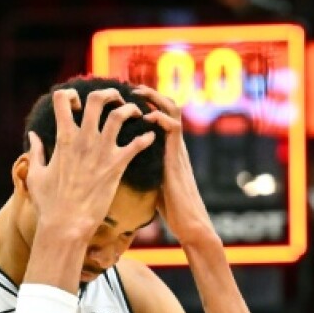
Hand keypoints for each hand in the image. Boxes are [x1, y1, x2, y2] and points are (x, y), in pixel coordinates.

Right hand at [25, 88, 156, 238]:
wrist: (66, 225)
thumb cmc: (49, 204)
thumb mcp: (36, 175)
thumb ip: (35, 152)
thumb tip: (32, 135)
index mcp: (63, 138)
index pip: (62, 99)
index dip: (71, 95)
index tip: (77, 105)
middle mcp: (83, 140)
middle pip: (97, 99)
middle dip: (108, 93)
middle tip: (115, 99)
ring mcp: (101, 152)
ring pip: (120, 115)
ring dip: (130, 109)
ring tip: (134, 113)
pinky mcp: (116, 166)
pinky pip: (137, 145)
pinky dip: (146, 138)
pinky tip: (150, 138)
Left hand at [133, 84, 215, 246]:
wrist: (190, 224)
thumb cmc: (172, 210)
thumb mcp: (152, 183)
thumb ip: (144, 170)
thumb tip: (123, 166)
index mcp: (168, 150)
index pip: (161, 116)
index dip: (147, 103)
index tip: (128, 97)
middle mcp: (175, 146)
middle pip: (168, 107)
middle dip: (150, 94)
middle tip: (131, 88)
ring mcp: (178, 151)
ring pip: (172, 112)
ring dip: (155, 99)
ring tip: (138, 94)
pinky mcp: (177, 159)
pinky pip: (174, 130)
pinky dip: (161, 119)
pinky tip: (148, 117)